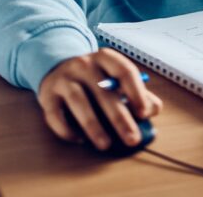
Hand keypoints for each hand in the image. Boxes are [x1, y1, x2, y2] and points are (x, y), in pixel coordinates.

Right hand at [38, 49, 162, 149]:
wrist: (57, 66)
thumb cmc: (93, 76)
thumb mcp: (113, 76)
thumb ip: (135, 91)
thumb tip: (154, 108)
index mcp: (105, 58)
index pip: (124, 71)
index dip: (136, 92)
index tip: (144, 113)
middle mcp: (84, 64)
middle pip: (103, 91)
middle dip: (119, 118)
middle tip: (131, 138)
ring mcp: (64, 78)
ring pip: (78, 101)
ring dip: (93, 125)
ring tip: (105, 144)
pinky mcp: (47, 95)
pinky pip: (56, 114)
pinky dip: (67, 130)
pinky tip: (79, 140)